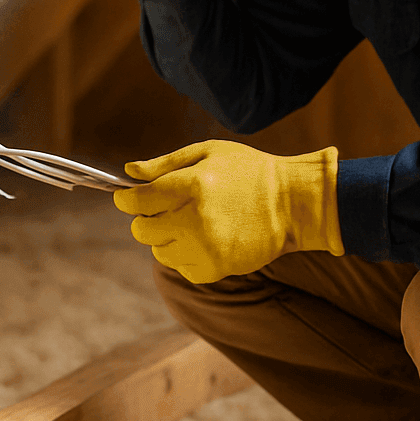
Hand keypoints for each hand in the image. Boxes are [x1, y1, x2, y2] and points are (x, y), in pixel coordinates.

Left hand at [113, 139, 342, 283]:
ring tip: (190, 223)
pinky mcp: (216, 269)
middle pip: (142, 230)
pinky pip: (180, 268)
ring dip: (166, 238)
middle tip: (166, 208)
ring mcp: (205, 248)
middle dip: (147, 218)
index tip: (127, 198)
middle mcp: (194, 219)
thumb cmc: (250, 171)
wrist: (293, 203)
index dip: (126, 199)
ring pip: (159, 251)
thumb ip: (165, 164)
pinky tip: (204, 239)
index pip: (136, 201)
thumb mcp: (209, 152)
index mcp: (191, 185)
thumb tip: (129, 172)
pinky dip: (185, 256)